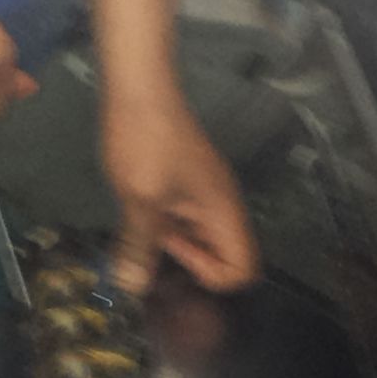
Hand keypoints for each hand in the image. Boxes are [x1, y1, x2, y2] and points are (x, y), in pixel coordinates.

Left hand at [102, 91, 258, 296]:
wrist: (140, 90)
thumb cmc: (147, 142)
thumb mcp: (140, 200)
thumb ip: (140, 246)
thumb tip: (133, 287)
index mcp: (223, 211)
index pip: (243, 268)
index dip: (211, 275)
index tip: (175, 257)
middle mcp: (222, 206)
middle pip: (226, 257)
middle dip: (192, 264)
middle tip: (154, 247)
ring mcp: (205, 194)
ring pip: (203, 240)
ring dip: (176, 246)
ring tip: (142, 233)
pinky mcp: (186, 185)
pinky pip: (187, 222)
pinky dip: (168, 229)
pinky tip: (139, 217)